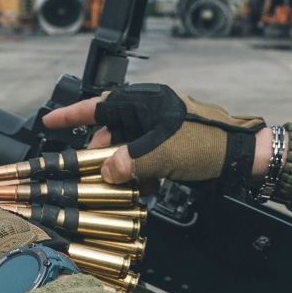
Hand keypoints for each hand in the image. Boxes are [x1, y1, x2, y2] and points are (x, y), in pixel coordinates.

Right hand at [41, 84, 268, 190]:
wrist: (243, 157)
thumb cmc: (207, 144)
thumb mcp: (162, 154)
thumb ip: (128, 163)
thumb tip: (105, 172)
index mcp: (145, 102)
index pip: (99, 105)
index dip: (71, 114)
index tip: (49, 121)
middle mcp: (149, 112)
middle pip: (111, 133)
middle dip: (102, 157)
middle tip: (94, 177)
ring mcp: (160, 130)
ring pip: (128, 151)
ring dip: (123, 171)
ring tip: (123, 189)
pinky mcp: (170, 147)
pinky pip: (144, 161)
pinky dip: (141, 176)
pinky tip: (144, 190)